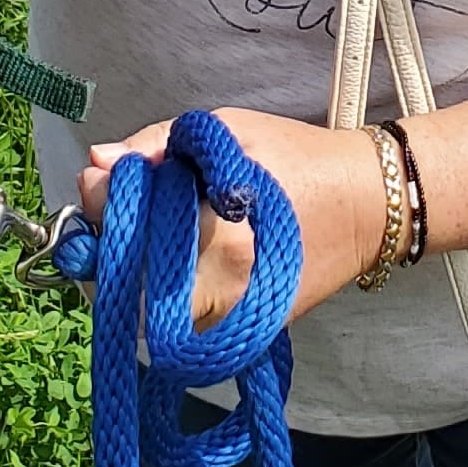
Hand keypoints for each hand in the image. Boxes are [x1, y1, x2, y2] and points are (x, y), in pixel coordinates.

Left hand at [78, 108, 390, 327]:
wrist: (369, 207)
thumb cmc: (296, 159)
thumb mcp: (226, 132)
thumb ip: (156, 145)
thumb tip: (98, 162)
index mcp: (217, 238)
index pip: (122, 238)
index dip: (98, 207)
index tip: (100, 183)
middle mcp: (222, 292)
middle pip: (124, 286)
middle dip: (107, 248)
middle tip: (115, 213)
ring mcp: (232, 321)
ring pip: (147, 314)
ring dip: (132, 276)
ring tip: (146, 234)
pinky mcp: (242, 334)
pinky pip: (180, 325)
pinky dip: (163, 296)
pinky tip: (175, 259)